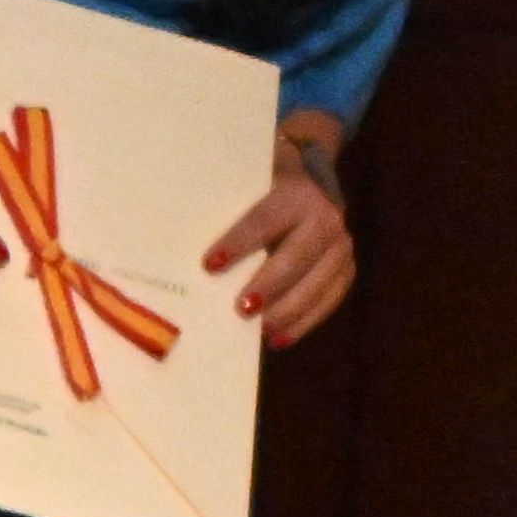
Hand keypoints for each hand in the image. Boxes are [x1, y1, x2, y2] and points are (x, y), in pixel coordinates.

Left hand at [209, 122, 356, 339]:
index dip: (238, 243)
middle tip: (241, 310)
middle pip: (297, 256)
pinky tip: (280, 338)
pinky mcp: (346, 267)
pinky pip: (331, 297)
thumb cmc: (261, 187)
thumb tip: (171, 238)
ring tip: (262, 332)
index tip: (209, 265)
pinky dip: (307, 320)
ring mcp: (340, 244)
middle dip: (270, 285)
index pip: (263, 220)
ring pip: (321, 281)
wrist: (311, 178)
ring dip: (291, 310)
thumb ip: (223, 206)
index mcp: (294, 194)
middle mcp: (324, 217)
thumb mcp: (246, 185)